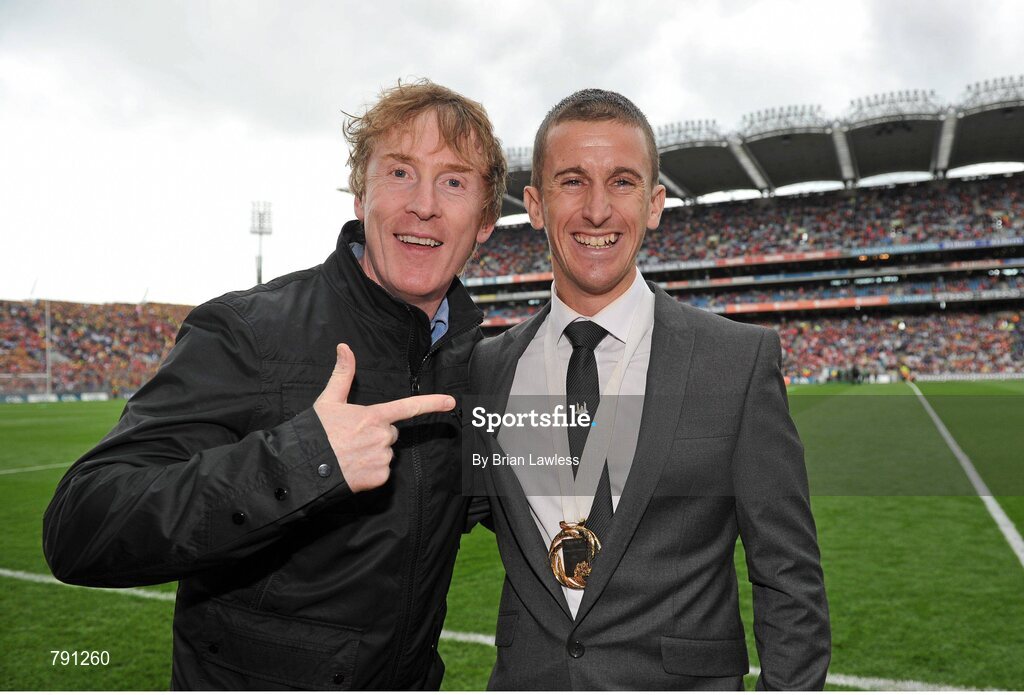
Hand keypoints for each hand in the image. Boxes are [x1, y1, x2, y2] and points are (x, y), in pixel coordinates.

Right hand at [313, 343, 454, 492]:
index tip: (451, 402)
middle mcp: (382, 436)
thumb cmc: (316, 432)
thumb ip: (343, 374)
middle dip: (377, 435)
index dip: (432, 403)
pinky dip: (370, 472)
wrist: (304, 466)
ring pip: (385, 453)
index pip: (408, 407)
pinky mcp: (379, 478)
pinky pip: (381, 472)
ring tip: (349, 455)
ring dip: (372, 454)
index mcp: (374, 416)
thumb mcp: (328, 400)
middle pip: (390, 434)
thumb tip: (344, 347)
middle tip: (352, 439)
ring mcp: (382, 458)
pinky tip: (352, 469)